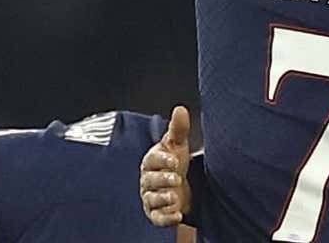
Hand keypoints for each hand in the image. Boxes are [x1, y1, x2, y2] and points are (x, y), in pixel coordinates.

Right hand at [140, 106, 192, 225]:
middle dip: (162, 179)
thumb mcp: (178, 145)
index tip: (174, 160)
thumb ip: (178, 129)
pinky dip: (166, 218)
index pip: (152, 160)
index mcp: (151, 162)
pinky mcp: (156, 213)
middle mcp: (148, 180)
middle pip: (150, 180)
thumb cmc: (174, 162)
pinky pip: (158, 217)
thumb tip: (180, 109)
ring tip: (174, 197)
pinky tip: (177, 215)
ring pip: (152, 199)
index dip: (162, 160)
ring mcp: (151, 197)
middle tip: (176, 178)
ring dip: (163, 198)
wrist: (179, 185)